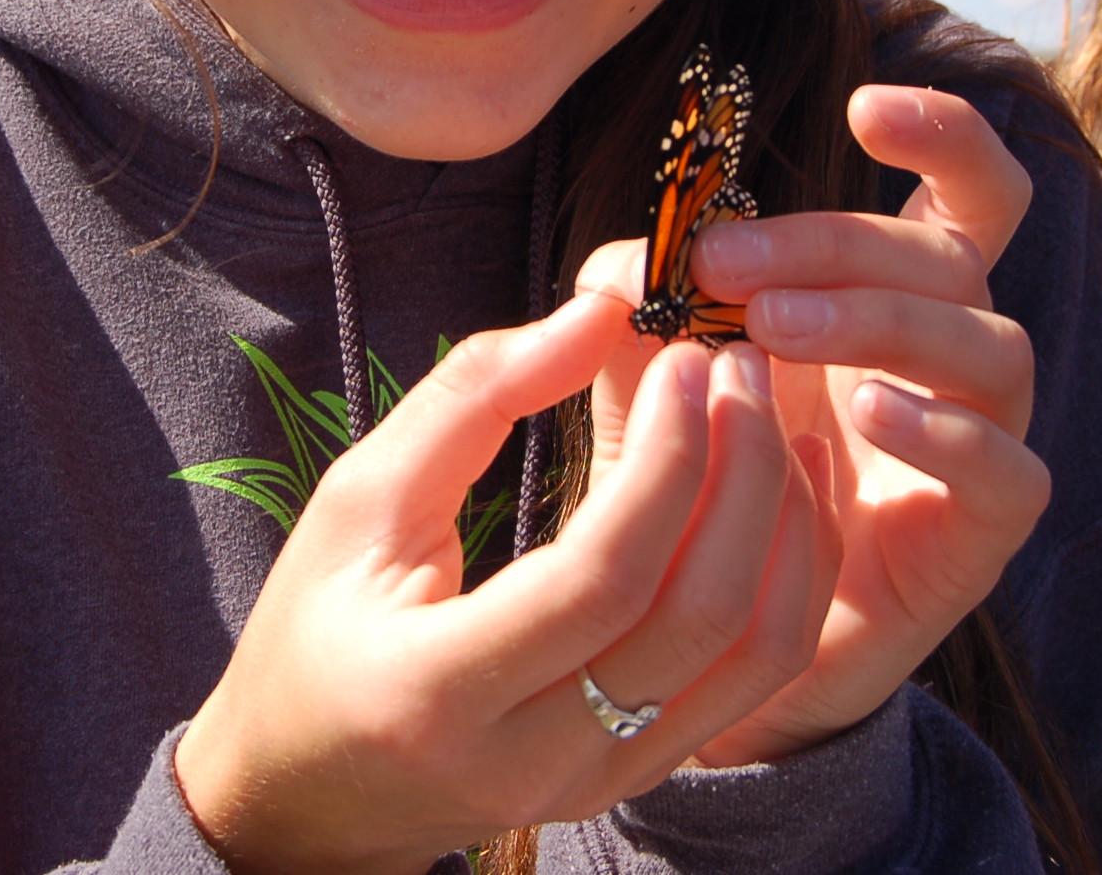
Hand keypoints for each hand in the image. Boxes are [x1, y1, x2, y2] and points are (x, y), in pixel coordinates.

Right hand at [175, 293, 838, 874]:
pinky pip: (754, 679)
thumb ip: (470, 399)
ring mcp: (600, 780)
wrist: (312, 788)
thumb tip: (597, 313)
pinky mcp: (641, 776)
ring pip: (752, 656)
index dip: (664, 458)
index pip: (600, 579)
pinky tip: (785, 488)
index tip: (683, 359)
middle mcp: (534, 758)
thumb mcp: (357, 498)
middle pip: (697, 618)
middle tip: (738, 366)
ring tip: (768, 414)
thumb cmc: (318, 626)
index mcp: (439, 690)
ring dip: (786, 523)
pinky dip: (789, 576)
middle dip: (742, 472)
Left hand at [578, 84, 1048, 762]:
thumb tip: (626, 261)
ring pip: (992, 347)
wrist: (712, 635)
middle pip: (950, 259)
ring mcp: (978, 442)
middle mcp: (950, 357)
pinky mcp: (978, 536)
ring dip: (880, 319)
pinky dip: (944, 433)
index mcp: (893, 297)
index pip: (968, 195)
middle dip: (836, 243)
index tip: (868, 105)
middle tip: (725, 262)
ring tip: (772, 327)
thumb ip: (645, 310)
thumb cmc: (699, 481)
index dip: (945, 136)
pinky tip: (864, 414)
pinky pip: (1009, 474)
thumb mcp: (656, 382)